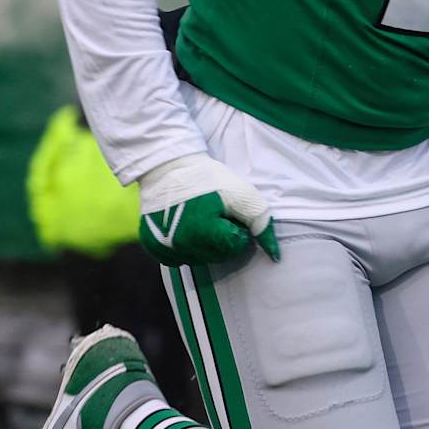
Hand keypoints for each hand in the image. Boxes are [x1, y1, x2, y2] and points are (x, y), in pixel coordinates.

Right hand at [136, 153, 280, 266]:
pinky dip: (186, 248)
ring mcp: (165, 250)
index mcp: (204, 234)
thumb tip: (274, 255)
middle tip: (216, 215)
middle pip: (218, 257)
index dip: (237, 228)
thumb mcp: (241, 193)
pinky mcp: (154, 248)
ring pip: (200, 260)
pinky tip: (186, 229)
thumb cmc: (207, 179)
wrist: (168, 168)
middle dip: (224, 239)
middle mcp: (182, 246)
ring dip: (206, 246)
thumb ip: (260, 222)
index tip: (229, 213)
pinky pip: (179, 259)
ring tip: (201, 220)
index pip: (235, 247)